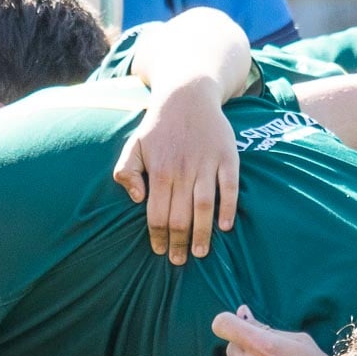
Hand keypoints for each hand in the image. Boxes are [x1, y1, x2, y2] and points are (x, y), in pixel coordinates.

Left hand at [113, 79, 238, 264]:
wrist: (188, 95)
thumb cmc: (159, 126)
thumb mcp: (134, 144)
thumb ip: (126, 171)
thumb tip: (138, 198)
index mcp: (159, 170)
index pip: (157, 214)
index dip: (158, 237)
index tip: (160, 252)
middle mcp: (183, 170)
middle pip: (180, 216)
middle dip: (179, 243)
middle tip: (180, 260)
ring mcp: (207, 164)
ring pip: (204, 207)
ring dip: (203, 234)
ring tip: (200, 253)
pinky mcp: (228, 158)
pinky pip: (230, 188)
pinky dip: (228, 209)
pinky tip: (225, 227)